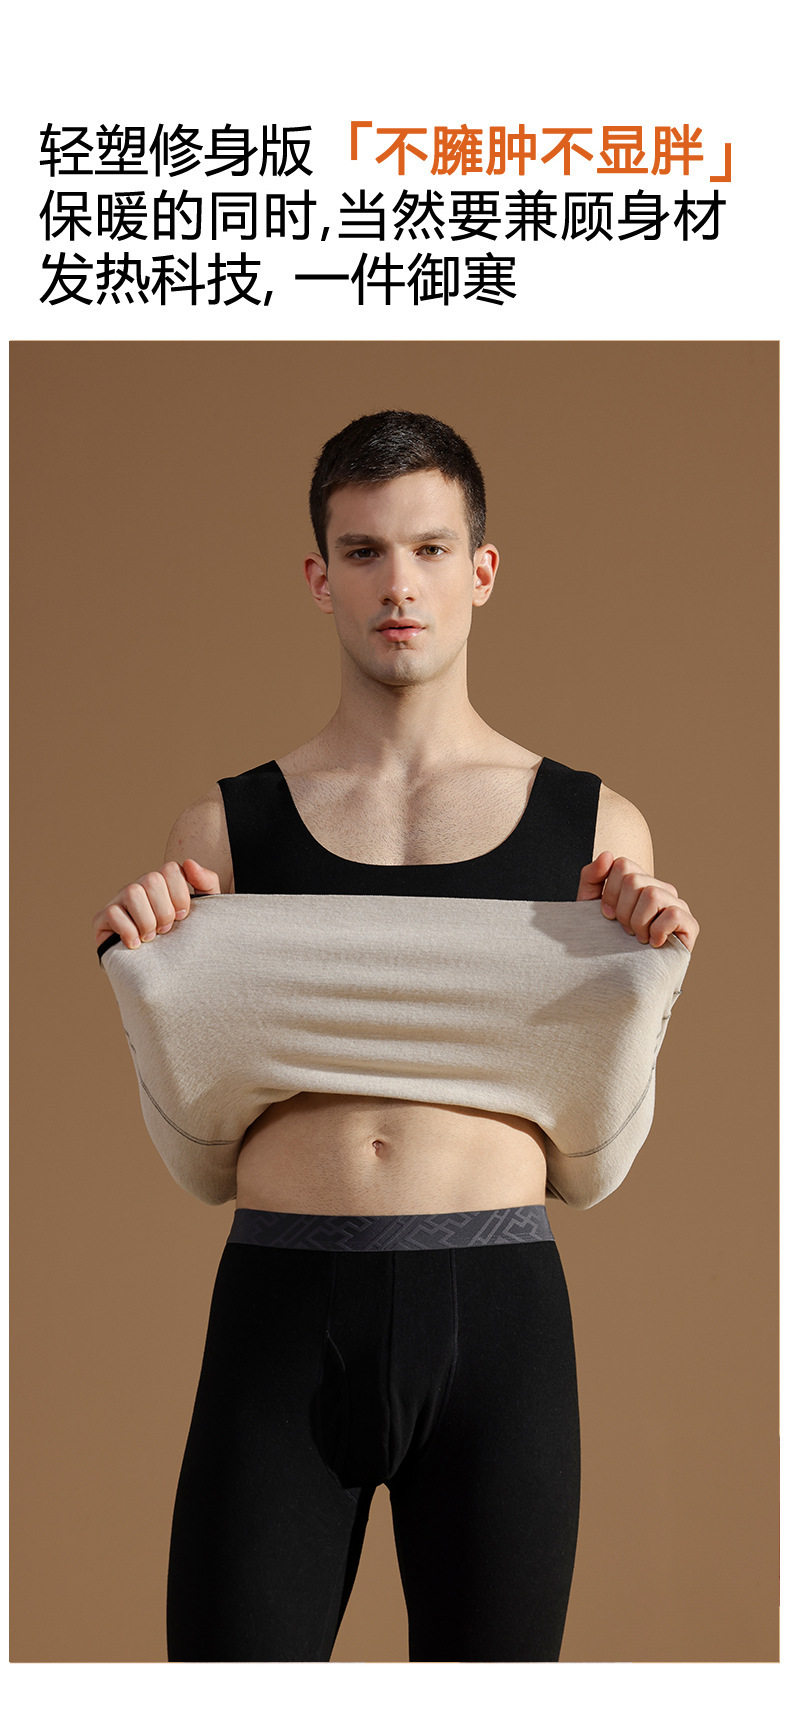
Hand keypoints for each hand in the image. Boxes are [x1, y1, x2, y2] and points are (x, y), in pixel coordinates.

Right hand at [93, 858, 220, 949]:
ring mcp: (119, 901)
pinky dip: (128, 931)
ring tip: (152, 938)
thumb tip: (189, 863)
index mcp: (162, 883)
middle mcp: (139, 887)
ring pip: (132, 892)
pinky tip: (136, 945)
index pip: (170, 869)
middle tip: (167, 930)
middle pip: (152, 879)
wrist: (164, 972)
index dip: (180, 894)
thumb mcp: (204, 911)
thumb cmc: (184, 937)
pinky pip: (112, 913)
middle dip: (165, 910)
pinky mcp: (102, 919)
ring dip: (147, 920)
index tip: (183, 916)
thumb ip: (206, 883)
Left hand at [577, 852, 698, 951]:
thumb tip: (607, 855)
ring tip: (638, 938)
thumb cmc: (607, 939)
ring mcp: (677, 904)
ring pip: (652, 895)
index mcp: (639, 881)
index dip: (608, 892)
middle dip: (621, 910)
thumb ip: (592, 878)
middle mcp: (660, 888)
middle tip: (624, 930)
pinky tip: (653, 944)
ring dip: (638, 922)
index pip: (622, 865)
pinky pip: (673, 914)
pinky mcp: (690, 924)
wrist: (621, 978)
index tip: (606, 915)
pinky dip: (657, 931)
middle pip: (634, 880)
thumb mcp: (589, 907)